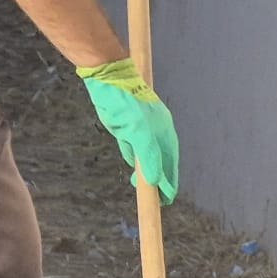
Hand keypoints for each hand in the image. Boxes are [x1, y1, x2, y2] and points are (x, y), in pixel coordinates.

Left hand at [76, 58, 178, 202]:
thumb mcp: (138, 133)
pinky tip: (132, 164)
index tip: (165, 200)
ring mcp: (141, 128)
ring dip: (145, 169)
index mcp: (164, 133)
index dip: (168, 183)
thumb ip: (148, 157)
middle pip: (160, 161)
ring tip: (141, 184)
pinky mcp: (126, 124)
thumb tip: (154, 181)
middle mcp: (156, 132)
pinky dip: (133, 156)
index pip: (170, 164)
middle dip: (158, 180)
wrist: (106, 77)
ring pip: (146, 154)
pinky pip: (132, 145)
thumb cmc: (124, 104)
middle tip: (152, 198)